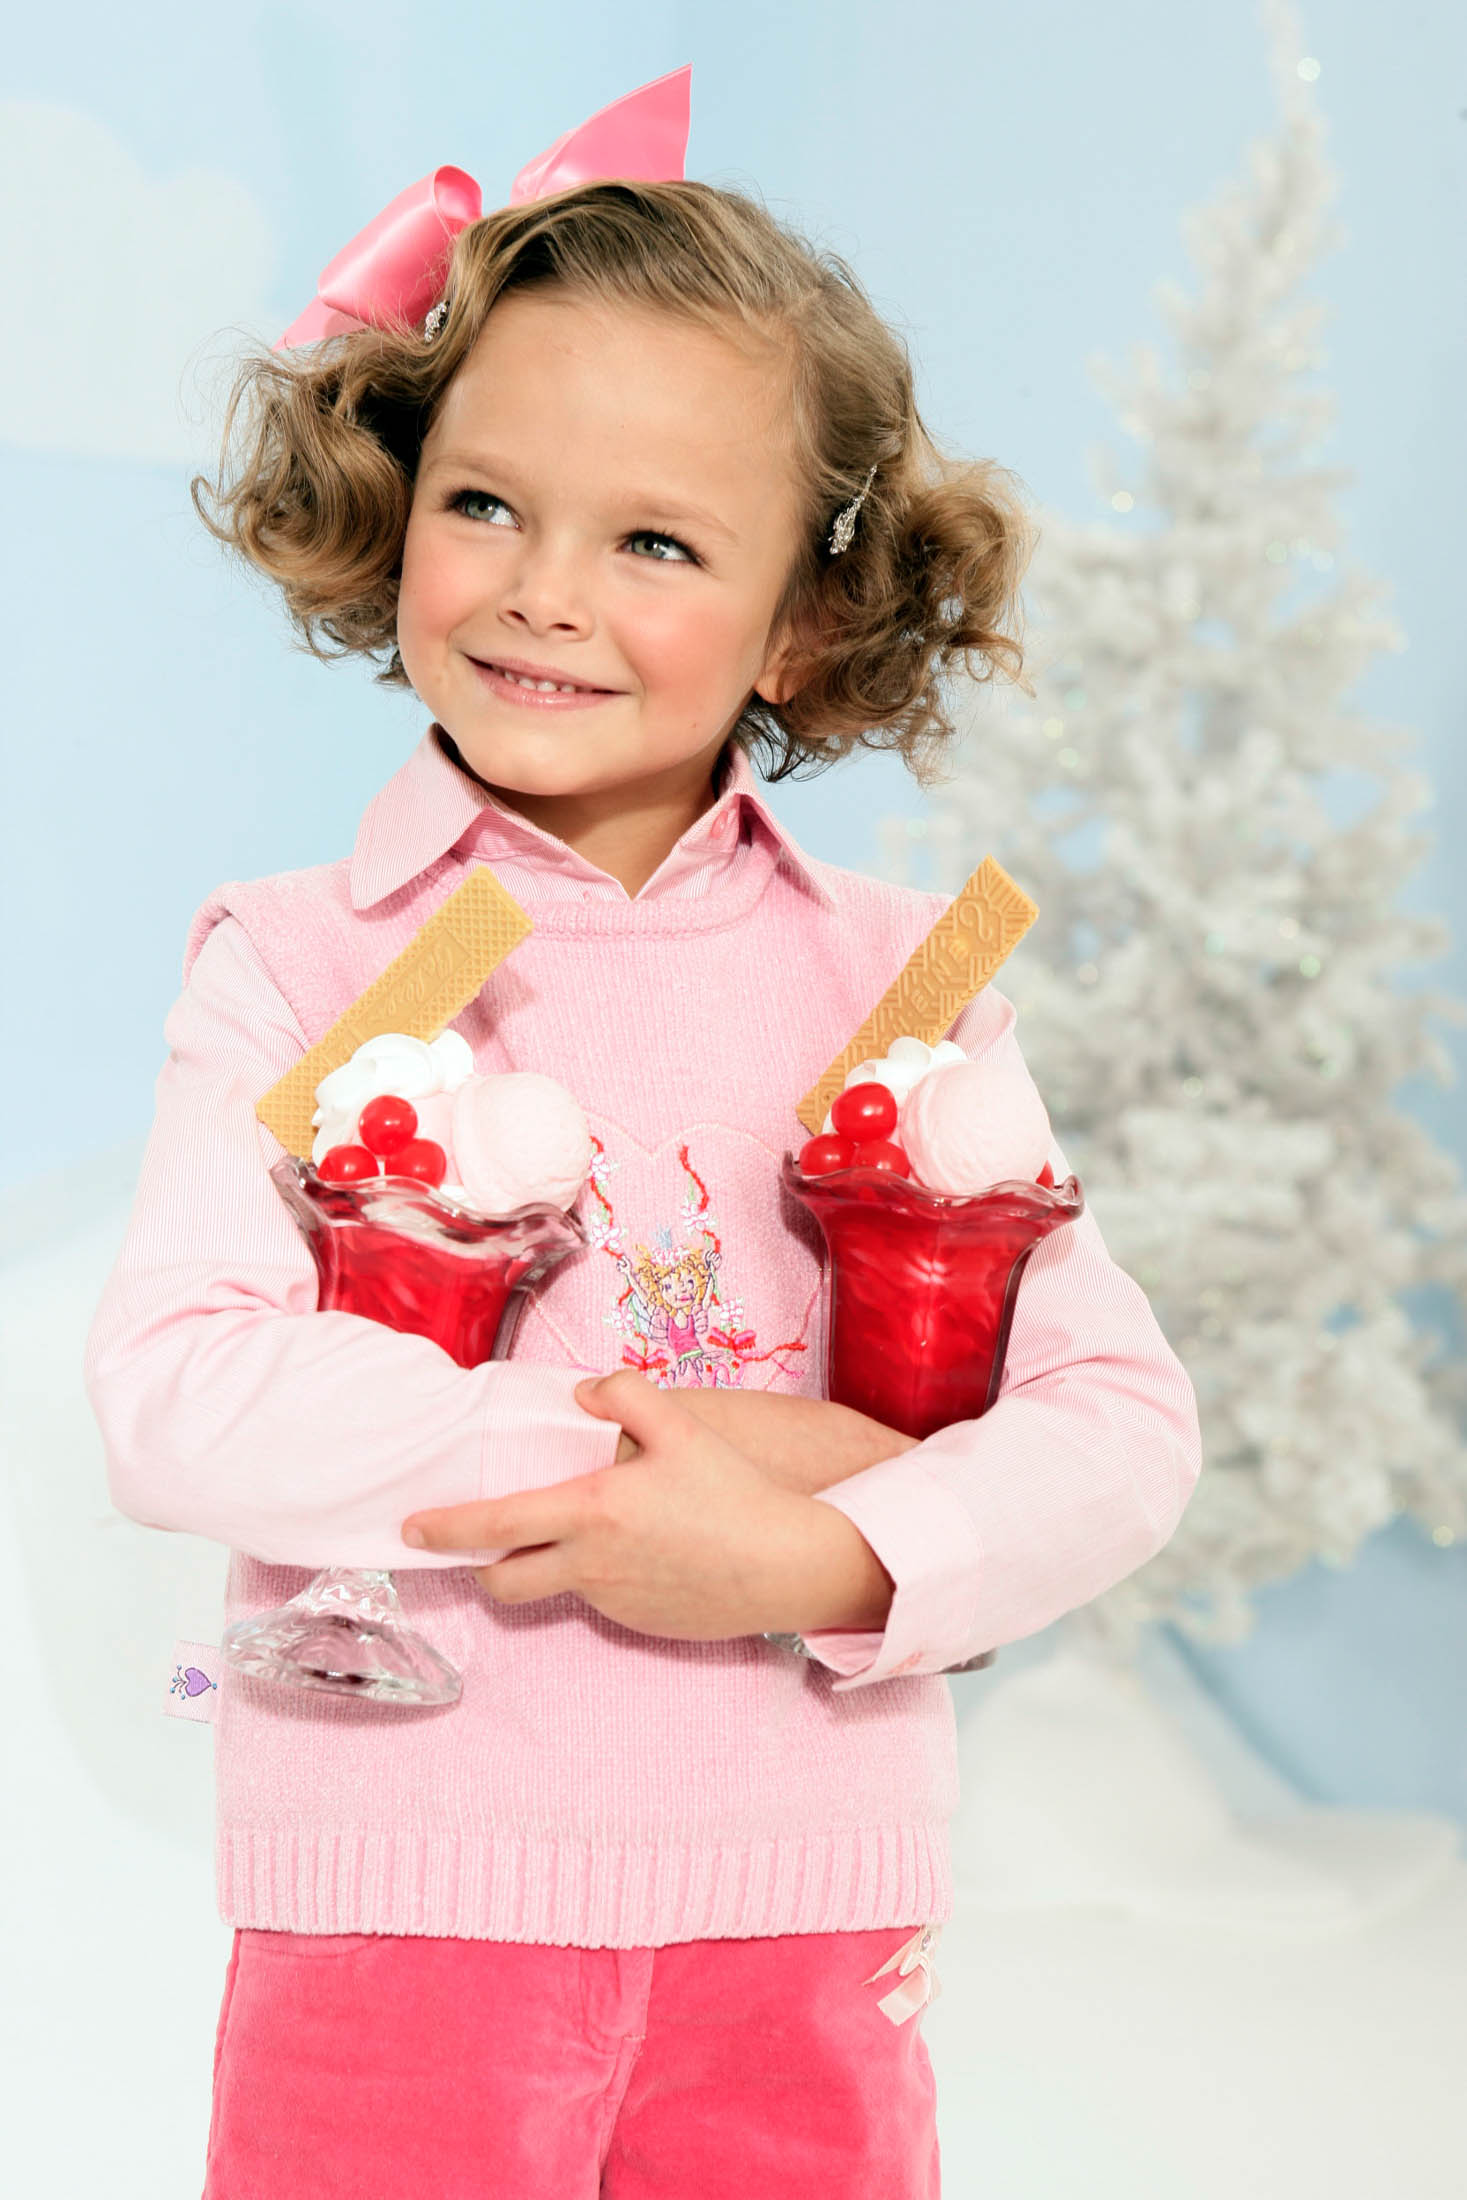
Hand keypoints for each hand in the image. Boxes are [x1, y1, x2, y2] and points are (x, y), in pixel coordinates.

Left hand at [400, 1370, 893, 1641]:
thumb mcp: (681, 1427)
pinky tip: (644, 1554)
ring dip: (553, 1566)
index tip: (410, 1527)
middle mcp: (591, 1567)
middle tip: (482, 1544)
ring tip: (590, 1533)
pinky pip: (603, 1600)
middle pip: (505, 1583)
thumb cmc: (733, 1492)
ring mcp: (614, 1603)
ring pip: (559, 1589)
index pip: (495, 1527)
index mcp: (591, 1514)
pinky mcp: (642, 1625)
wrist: (787, 1563)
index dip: (445, 1528)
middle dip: (482, 1566)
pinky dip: (603, 1578)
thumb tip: (584, 1393)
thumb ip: (624, 1394)